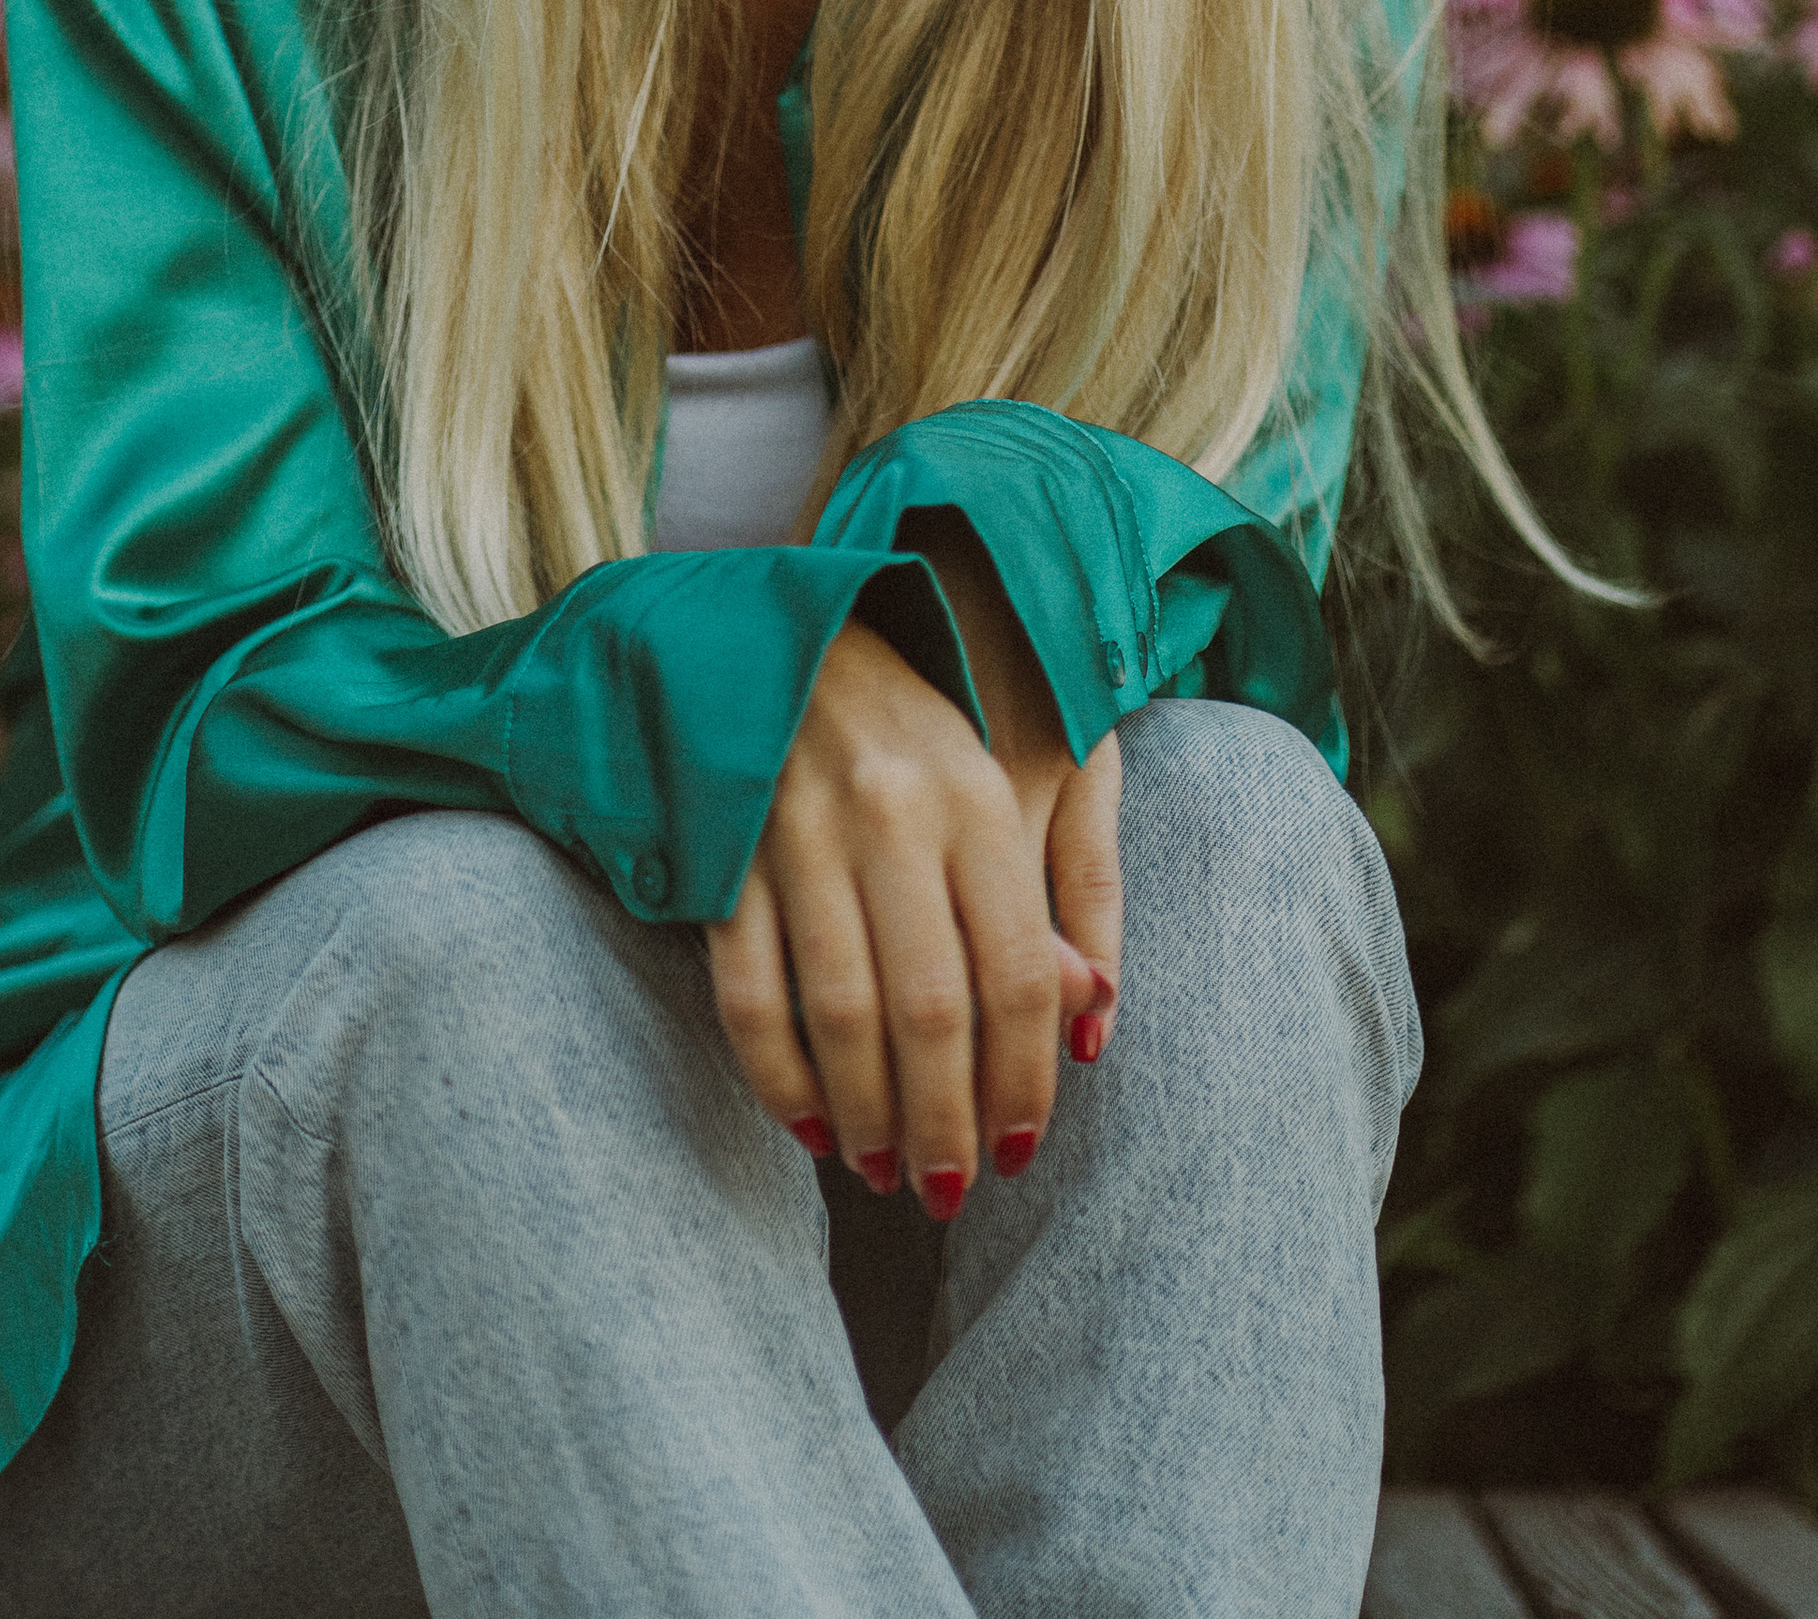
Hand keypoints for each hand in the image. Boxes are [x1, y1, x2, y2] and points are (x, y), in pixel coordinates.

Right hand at [707, 517, 1122, 1211]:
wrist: (790, 628)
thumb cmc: (922, 723)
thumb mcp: (1016, 772)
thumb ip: (1061, 892)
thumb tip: (1091, 1019)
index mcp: (979, 797)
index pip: (1019, 974)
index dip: (1025, 1080)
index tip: (1023, 1152)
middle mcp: (894, 815)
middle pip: (932, 1009)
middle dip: (946, 1123)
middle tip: (949, 1191)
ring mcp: (800, 832)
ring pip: (840, 1012)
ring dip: (867, 1114)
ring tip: (885, 1169)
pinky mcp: (727, 850)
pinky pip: (749, 992)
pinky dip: (778, 1075)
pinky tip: (808, 1124)